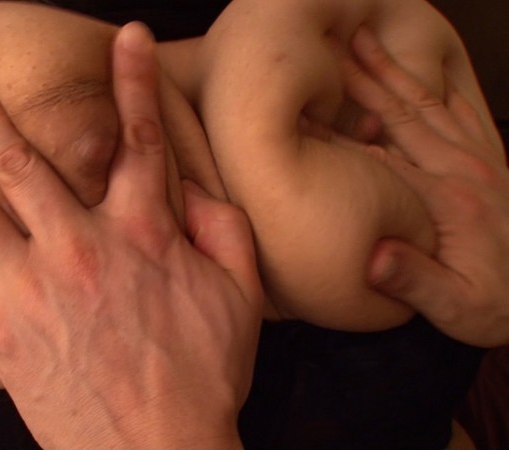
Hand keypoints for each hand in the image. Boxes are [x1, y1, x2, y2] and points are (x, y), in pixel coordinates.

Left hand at [0, 23, 261, 447]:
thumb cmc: (202, 378)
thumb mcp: (238, 298)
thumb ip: (222, 231)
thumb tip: (195, 190)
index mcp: (141, 232)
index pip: (137, 140)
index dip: (135, 83)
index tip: (127, 39)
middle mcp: (77, 245)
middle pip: (21, 162)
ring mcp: (31, 286)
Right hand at [343, 27, 508, 346]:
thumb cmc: (497, 305)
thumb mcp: (458, 307)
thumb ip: (415, 280)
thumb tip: (371, 258)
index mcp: (445, 203)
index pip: (378, 160)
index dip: (336, 135)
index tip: (302, 115)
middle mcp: (461, 171)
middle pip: (400, 115)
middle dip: (363, 80)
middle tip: (330, 51)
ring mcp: (478, 160)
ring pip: (426, 103)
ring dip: (391, 71)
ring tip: (363, 42)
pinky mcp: (490, 159)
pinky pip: (459, 109)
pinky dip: (433, 84)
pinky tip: (415, 73)